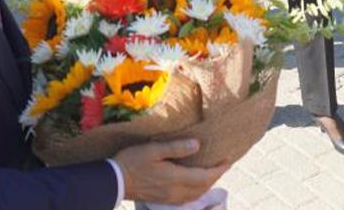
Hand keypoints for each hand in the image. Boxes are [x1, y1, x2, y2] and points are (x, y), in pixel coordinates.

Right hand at [114, 139, 230, 204]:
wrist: (115, 181)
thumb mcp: (153, 149)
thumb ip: (176, 148)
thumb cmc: (132, 161)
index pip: (205, 177)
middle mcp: (176, 191)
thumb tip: (197, 144)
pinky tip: (195, 183)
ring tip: (212, 171)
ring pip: (197, 194)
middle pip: (204, 187)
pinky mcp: (164, 200)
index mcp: (176, 178)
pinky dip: (197, 190)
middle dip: (216, 176)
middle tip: (223, 163)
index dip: (219, 169)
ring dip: (207, 184)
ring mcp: (170, 198)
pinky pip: (188, 198)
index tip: (228, 159)